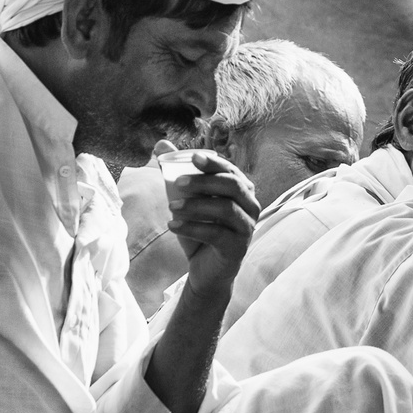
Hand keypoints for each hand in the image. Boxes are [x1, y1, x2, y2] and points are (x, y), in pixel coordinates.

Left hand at [166, 149, 259, 299]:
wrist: (205, 269)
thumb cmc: (201, 230)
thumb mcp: (188, 199)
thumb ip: (178, 172)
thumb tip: (161, 143)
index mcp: (242, 191)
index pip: (231, 171)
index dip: (214, 163)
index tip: (194, 157)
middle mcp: (251, 207)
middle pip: (233, 186)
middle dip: (206, 181)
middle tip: (178, 183)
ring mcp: (247, 228)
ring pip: (226, 209)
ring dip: (196, 206)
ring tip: (171, 207)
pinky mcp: (238, 248)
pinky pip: (217, 234)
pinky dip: (192, 228)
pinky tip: (172, 226)